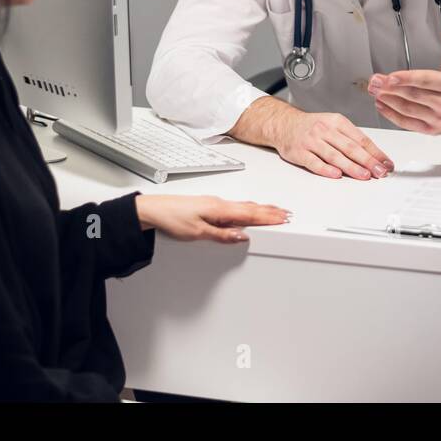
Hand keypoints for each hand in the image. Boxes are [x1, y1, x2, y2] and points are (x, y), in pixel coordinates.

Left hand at [134, 194, 289, 242]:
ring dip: (261, 209)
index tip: (284, 218)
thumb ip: (222, 235)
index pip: (250, 214)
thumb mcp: (198, 233)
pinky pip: (235, 207)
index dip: (269, 217)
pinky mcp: (210, 205)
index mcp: (220, 209)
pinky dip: (248, 209)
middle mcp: (220, 204)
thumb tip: (242, 236)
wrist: (154, 209)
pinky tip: (249, 211)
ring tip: (274, 211)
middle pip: (251, 208)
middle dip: (270, 211)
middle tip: (286, 214)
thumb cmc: (172, 218)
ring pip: (244, 206)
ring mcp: (215, 204)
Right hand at [275, 111, 394, 179]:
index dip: (375, 152)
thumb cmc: (312, 126)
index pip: (361, 139)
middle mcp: (325, 130)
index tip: (386, 163)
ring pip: (334, 155)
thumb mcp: (333, 124)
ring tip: (365, 176)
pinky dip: (326, 169)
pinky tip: (336, 175)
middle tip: (380, 172)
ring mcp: (311, 141)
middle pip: (350, 147)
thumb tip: (373, 156)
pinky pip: (314, 162)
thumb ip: (350, 138)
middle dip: (368, 161)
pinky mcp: (299, 152)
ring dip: (351, 167)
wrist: (284, 123)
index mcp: (337, 122)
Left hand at [368, 21, 440, 134]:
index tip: (390, 77)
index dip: (407, 79)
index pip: (427, 81)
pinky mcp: (432, 129)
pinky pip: (408, 123)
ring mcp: (439, 119)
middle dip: (390, 88)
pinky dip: (392, 115)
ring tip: (374, 90)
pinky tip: (382, 104)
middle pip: (414, 95)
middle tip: (375, 81)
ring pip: (408, 109)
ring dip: (388, 100)